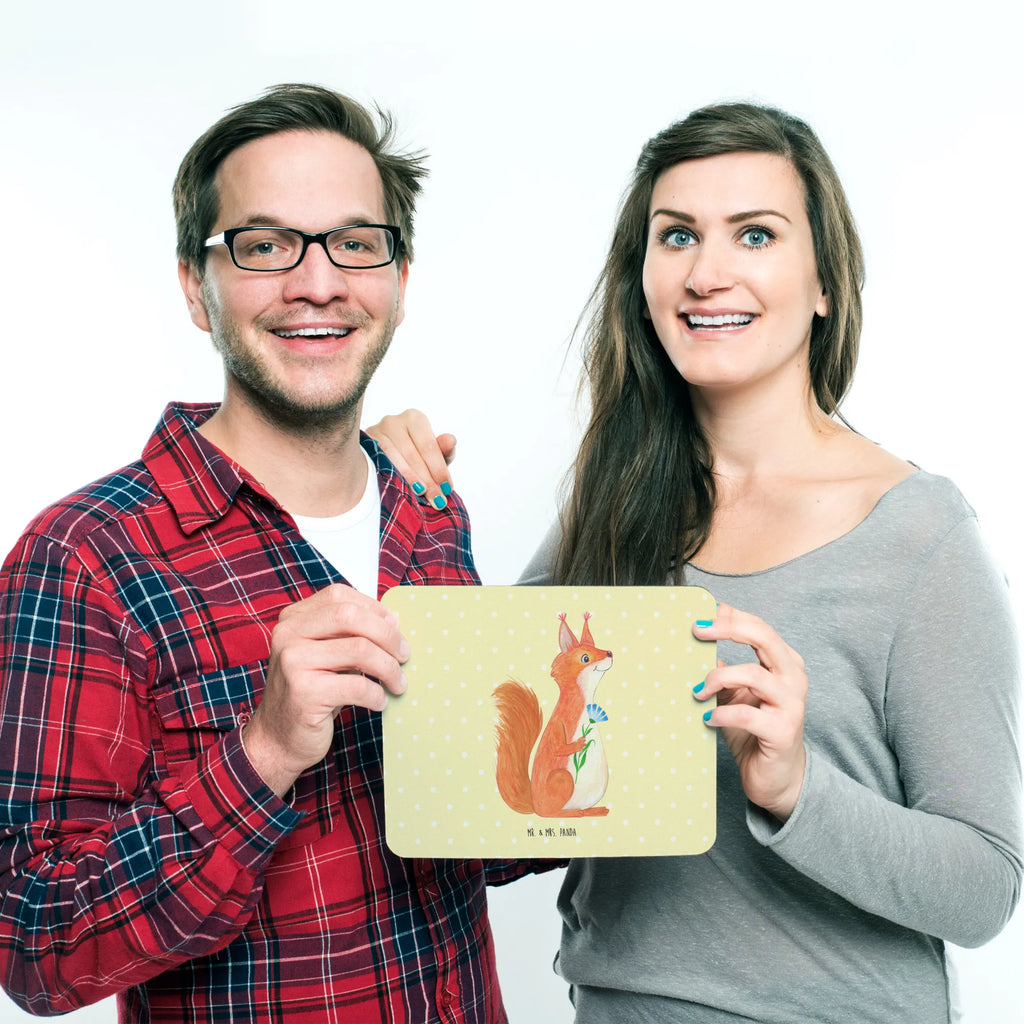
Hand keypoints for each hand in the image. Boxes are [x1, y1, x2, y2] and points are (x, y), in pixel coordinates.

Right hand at [243, 584, 409, 796]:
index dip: (374, 609)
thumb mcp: (326, 655)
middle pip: (351, 616)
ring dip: (389, 668)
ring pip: (360, 650)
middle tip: (404, 655)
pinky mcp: (304, 693)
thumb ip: (350, 634)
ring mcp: (293, 662)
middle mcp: (288, 634)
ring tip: (398, 683)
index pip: (340, 596)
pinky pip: (357, 685)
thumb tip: (393, 621)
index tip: (395, 629)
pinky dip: (377, 694)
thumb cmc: (310, 693)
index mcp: (292, 619)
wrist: (277, 739)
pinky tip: (380, 702)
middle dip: (387, 635)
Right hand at [365, 409, 455, 508]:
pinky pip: (377, 463)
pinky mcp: (362, 446)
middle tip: (437, 500)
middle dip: (427, 480)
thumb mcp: (432, 455)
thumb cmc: (416, 456)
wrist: (386, 460)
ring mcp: (374, 432)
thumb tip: (451, 440)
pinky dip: (390, 477)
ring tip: (422, 496)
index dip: (439, 469)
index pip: (428, 446)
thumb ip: (443, 450)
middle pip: (411, 454)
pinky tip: (399, 489)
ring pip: (393, 459)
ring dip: (409, 480)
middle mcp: (393, 421)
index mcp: (414, 418)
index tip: (447, 489)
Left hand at [692, 603, 806, 820]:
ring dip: (717, 677)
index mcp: (784, 663)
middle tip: (697, 631)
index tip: (701, 614)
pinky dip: (721, 713)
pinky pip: (747, 715)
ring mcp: (791, 705)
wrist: (776, 777)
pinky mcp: (782, 732)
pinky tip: (706, 717)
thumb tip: (692, 645)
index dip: (731, 616)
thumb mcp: (733, 694)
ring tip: (697, 691)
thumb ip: (722, 670)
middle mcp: (793, 678)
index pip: (760, 627)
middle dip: (728, 629)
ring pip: (753, 674)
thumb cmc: (753, 730)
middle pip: (764, 638)